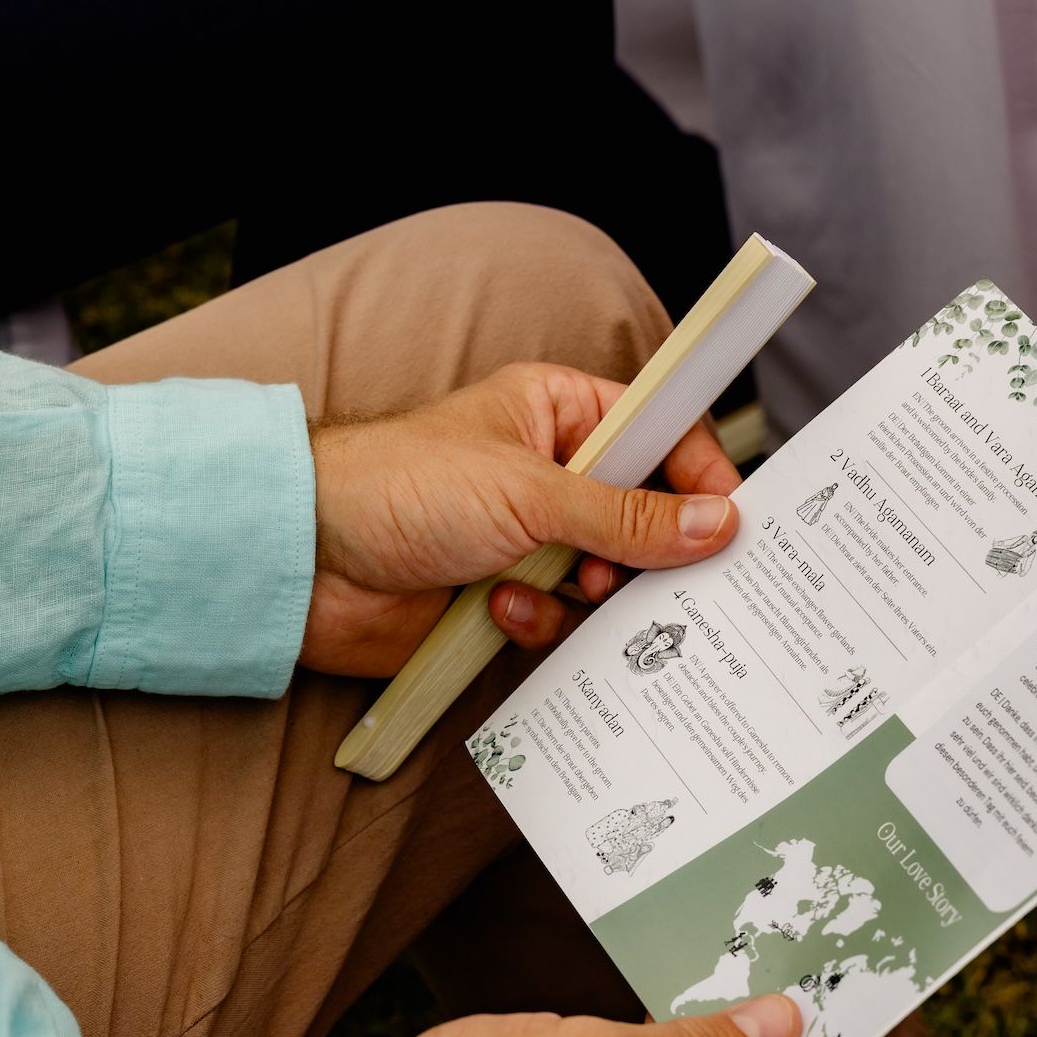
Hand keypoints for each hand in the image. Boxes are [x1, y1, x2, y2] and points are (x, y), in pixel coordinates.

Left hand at [305, 363, 742, 675]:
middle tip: (654, 575)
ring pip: (608, 579)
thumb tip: (716, 525)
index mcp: (558, 412)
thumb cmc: (399, 486)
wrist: (303, 560)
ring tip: (562, 587)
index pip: (659, 432)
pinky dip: (538, 623)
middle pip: (644, 516)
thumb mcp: (532, 491)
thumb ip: (629, 515)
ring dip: (588, 594)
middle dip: (649, 553)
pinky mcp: (504, 600)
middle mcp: (550, 474)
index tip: (733, 518)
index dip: (699, 473)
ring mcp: (527, 540)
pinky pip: (561, 624)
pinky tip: (497, 610)